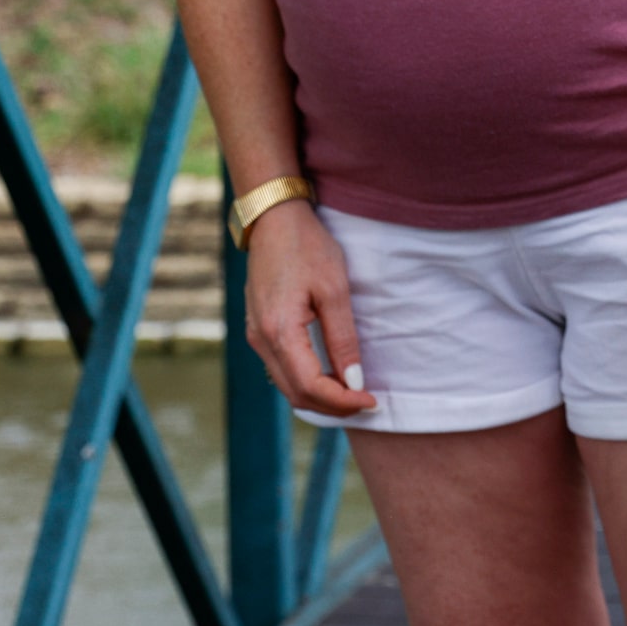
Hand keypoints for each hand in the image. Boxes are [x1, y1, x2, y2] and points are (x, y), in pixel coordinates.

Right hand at [242, 201, 377, 416]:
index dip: (342, 401)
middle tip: (366, 403)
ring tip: (353, 394)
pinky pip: (281, 368)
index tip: (371, 402)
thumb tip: (353, 381)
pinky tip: (330, 376)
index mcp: (279, 332)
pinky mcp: (258, 329)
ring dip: (319, 396)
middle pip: (296, 393)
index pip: (310, 387)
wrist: (274, 219)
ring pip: (286, 385)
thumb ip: (342, 338)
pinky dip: (306, 381)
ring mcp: (256, 336)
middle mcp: (261, 340)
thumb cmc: (307, 248)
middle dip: (332, 405)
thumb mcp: (334, 290)